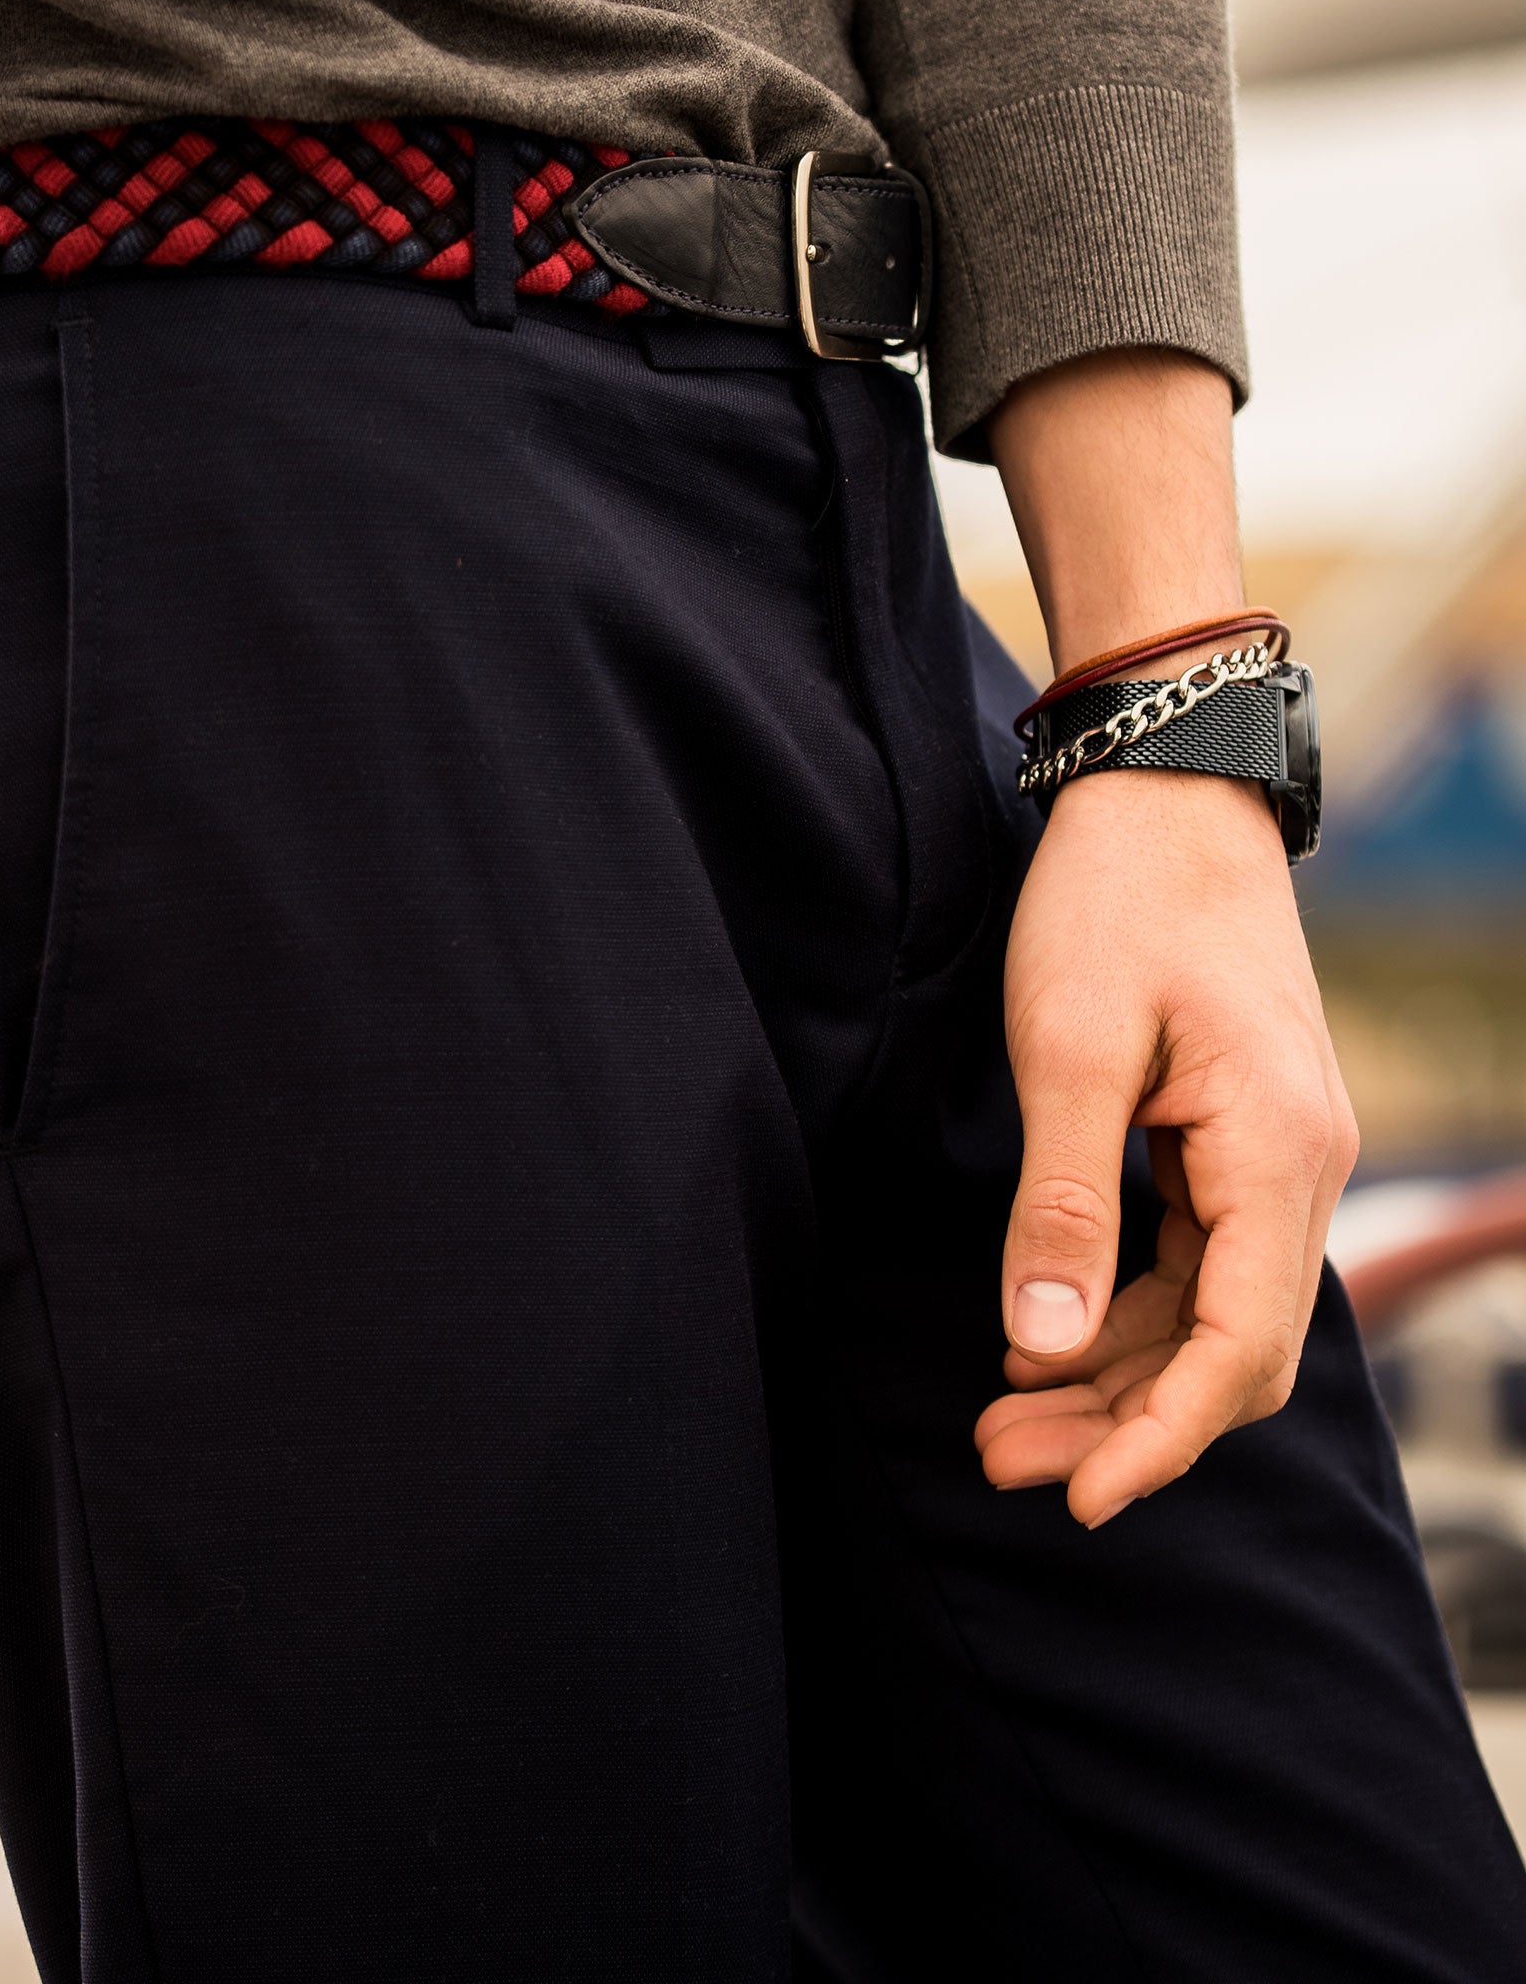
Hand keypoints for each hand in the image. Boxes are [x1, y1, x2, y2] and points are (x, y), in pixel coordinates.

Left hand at [973, 767, 1358, 1525]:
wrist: (1163, 799)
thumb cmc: (1113, 905)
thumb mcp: (1068, 1051)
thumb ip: (1060, 1200)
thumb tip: (1039, 1341)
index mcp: (1276, 1152)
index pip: (1239, 1344)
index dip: (1162, 1434)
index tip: (1083, 1500)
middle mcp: (1297, 1169)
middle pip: (1227, 1346)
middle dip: (1122, 1419)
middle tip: (1002, 1462)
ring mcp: (1270, 1155)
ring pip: (1204, 1310)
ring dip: (1111, 1372)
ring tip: (1001, 1422)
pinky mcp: (1229, 1139)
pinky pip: (1188, 1260)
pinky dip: (1119, 1308)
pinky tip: (1041, 1338)